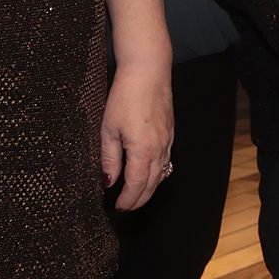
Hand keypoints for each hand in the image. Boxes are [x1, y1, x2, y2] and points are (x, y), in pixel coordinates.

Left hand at [100, 62, 174, 209]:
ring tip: (135, 194)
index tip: (118, 208)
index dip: (128, 200)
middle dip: (139, 199)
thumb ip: (109, 159)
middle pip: (152, 184)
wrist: (148, 71)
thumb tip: (108, 181)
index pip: (136, 186)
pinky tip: (148, 171)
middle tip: (126, 206)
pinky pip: (166, 161)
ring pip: (162, 174)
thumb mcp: (109, 129)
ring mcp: (168, 141)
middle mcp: (160, 150)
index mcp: (143, 151)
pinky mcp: (170, 132)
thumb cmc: (126, 96)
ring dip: (149, 188)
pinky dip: (157, 173)